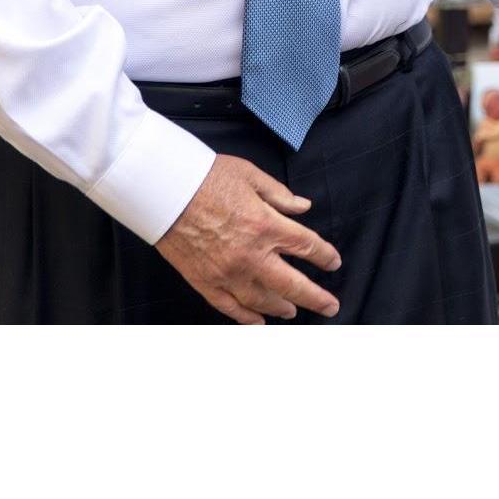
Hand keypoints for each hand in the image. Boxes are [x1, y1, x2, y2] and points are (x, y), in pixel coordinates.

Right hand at [154, 154, 341, 322]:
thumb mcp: (251, 175)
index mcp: (266, 225)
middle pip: (293, 284)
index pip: (306, 246)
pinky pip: (231, 307)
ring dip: (282, 308)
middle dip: (316, 298)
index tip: (333, 262)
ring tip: (294, 311)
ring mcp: (228, 273)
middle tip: (330, 306)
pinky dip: (247, 318)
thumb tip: (303, 207)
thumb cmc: (207, 177)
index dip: (324, 256)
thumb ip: (280, 195)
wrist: (165, 191)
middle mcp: (251, 255)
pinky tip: (258, 323)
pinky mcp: (206, 282)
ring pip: (263, 301)